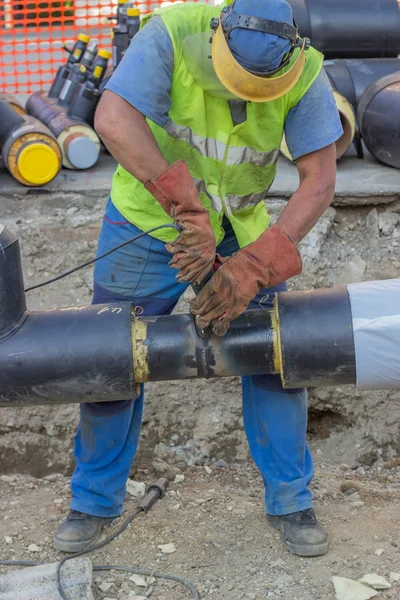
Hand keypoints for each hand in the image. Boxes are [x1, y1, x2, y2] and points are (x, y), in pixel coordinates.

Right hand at [145, 160, 215, 283]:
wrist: (186, 203)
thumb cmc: (190, 218)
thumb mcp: (197, 234)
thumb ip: (196, 247)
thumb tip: (192, 264)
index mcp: (211, 242)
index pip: (207, 263)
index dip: (200, 273)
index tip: (194, 281)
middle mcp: (208, 241)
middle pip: (197, 263)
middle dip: (187, 272)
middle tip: (179, 278)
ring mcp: (201, 237)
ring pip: (187, 256)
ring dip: (178, 260)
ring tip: (172, 264)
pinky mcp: (191, 233)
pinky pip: (179, 246)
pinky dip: (172, 248)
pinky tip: (170, 247)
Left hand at [190, 225, 301, 335]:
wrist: (257, 266)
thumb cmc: (241, 264)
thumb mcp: (224, 265)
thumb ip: (217, 276)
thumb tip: (209, 285)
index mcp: (218, 279)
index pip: (204, 294)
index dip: (198, 303)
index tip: (193, 307)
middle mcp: (224, 289)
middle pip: (210, 304)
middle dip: (202, 312)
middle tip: (197, 318)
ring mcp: (233, 297)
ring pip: (218, 311)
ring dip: (210, 318)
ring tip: (203, 323)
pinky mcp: (242, 303)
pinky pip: (231, 314)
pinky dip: (225, 320)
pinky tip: (218, 324)